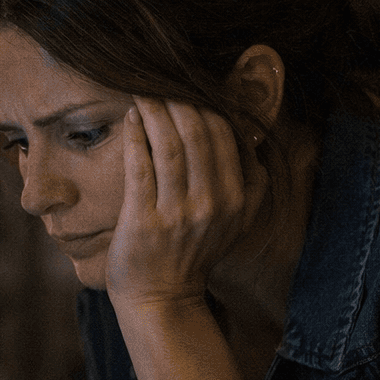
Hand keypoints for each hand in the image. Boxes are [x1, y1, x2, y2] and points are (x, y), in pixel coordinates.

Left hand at [106, 98, 267, 307]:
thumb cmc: (192, 251)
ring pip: (172, 146)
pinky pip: (141, 168)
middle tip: (159, 81)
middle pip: (200, 134)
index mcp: (240, 199)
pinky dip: (137, 137)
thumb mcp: (234, 218)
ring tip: (144, 92)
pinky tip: (132, 119)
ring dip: (156, 111)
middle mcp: (215, 205)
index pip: (226, 135)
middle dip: (178, 100)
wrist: (162, 299)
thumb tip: (248, 129)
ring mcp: (180, 215)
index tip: (186, 86)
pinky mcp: (146, 222)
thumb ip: (246, 178)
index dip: (205, 103)